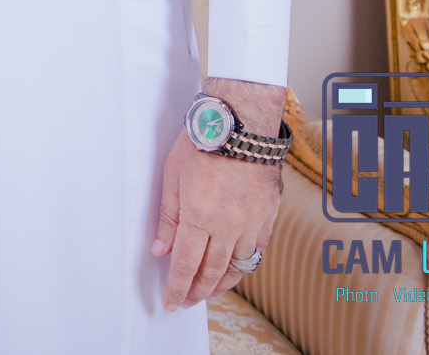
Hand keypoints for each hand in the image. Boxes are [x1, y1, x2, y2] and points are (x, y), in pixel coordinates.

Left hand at [152, 78, 285, 310]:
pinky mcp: (267, 217)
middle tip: (186, 302)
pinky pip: (257, 251)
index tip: (171, 302)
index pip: (186, 265)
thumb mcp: (172, 177)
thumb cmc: (201, 145)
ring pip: (237, 267)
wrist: (241, 125)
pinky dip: (244, 265)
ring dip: (221, 284)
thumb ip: (168, 217)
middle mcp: (228, 226)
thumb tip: (161, 250)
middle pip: (212, 271)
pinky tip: (235, 269)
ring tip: (208, 293)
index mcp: (200, 217)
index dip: (178, 288)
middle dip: (197, 291)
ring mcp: (251, 223)